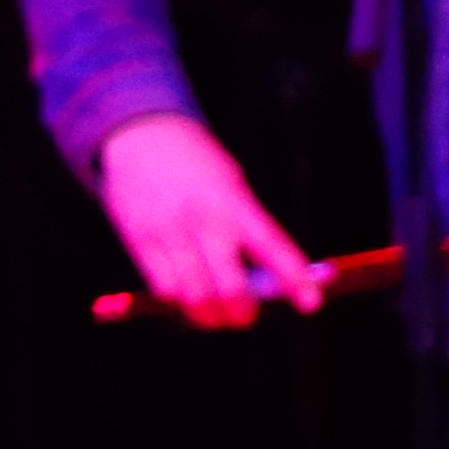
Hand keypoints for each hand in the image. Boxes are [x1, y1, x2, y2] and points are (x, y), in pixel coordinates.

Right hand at [96, 111, 326, 326]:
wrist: (140, 133)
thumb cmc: (195, 162)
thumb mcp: (231, 183)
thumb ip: (247, 227)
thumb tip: (266, 280)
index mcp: (233, 202)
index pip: (272, 248)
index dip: (294, 280)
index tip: (309, 304)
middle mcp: (203, 220)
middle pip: (230, 288)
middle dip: (242, 313)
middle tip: (244, 315)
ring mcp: (169, 232)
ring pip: (193, 296)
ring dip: (208, 314)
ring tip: (213, 313)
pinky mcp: (139, 240)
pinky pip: (162, 287)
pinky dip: (177, 300)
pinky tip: (182, 292)